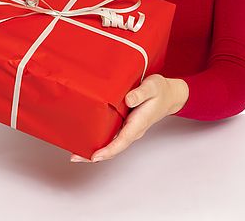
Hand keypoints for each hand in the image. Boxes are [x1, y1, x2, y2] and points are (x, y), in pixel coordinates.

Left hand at [70, 74, 188, 162]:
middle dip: (94, 155)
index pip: (122, 140)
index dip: (108, 150)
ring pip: (112, 144)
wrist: (169, 95)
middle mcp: (133, 130)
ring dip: (95, 149)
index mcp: (139, 123)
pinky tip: (88, 138)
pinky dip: (100, 140)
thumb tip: (128, 100)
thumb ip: (141, 93)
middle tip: (75, 157)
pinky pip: (112, 137)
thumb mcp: (153, 86)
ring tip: (76, 152)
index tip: (95, 156)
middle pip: (113, 147)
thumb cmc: (160, 90)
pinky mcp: (126, 125)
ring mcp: (129, 129)